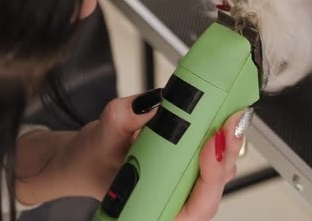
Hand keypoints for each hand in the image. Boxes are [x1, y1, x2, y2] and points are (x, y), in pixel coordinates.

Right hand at [15, 90, 246, 219]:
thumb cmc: (90, 161)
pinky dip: (219, 134)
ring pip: (219, 170)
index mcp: (153, 208)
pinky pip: (211, 152)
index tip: (211, 145)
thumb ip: (126, 116)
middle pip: (214, 186)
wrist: (82, 158)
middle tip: (229, 122)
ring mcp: (183, 183)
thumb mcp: (101, 134)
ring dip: (228, 142)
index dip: (211, 177)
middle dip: (226, 153)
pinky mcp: (187, 163)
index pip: (196, 205)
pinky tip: (221, 115)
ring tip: (229, 115)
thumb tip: (157, 103)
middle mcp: (172, 200)